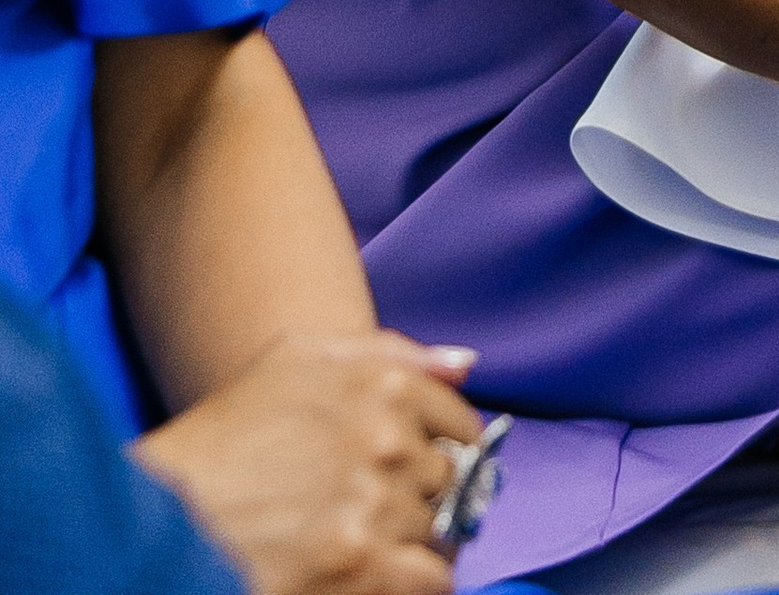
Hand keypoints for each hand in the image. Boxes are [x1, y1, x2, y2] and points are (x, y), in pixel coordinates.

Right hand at [133, 332, 481, 594]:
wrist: (164, 518)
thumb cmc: (225, 435)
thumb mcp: (297, 360)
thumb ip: (389, 354)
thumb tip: (466, 365)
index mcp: (380, 382)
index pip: (458, 420)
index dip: (443, 449)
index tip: (422, 469)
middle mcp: (388, 439)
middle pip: (451, 478)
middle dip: (426, 497)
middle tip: (388, 513)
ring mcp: (377, 507)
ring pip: (443, 530)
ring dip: (419, 542)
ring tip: (377, 547)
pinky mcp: (362, 568)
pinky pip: (431, 580)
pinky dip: (417, 583)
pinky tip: (382, 577)